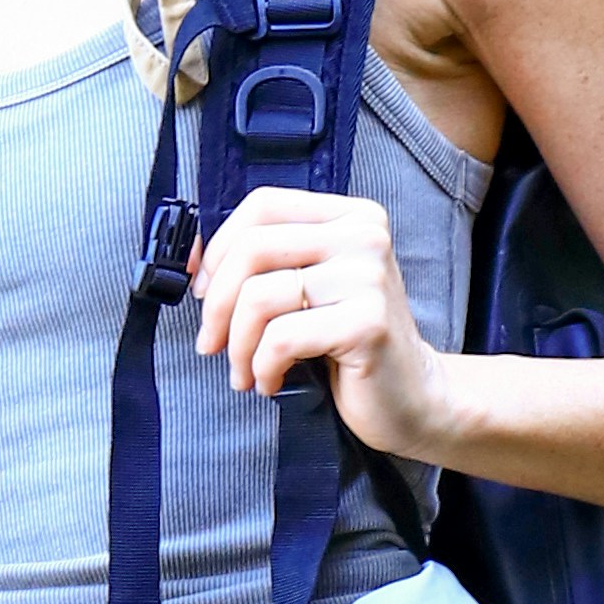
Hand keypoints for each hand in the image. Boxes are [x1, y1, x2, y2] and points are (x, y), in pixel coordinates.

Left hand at [187, 185, 467, 470]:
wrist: (411, 397)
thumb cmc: (347, 344)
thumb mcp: (308, 288)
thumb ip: (263, 263)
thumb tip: (192, 259)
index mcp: (350, 216)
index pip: (262, 206)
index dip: (219, 247)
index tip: (202, 289)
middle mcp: (364, 236)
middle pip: (253, 248)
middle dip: (216, 304)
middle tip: (211, 343)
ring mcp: (369, 277)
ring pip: (260, 297)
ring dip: (237, 346)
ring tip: (245, 371)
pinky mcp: (366, 322)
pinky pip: (281, 339)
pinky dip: (262, 367)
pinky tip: (271, 382)